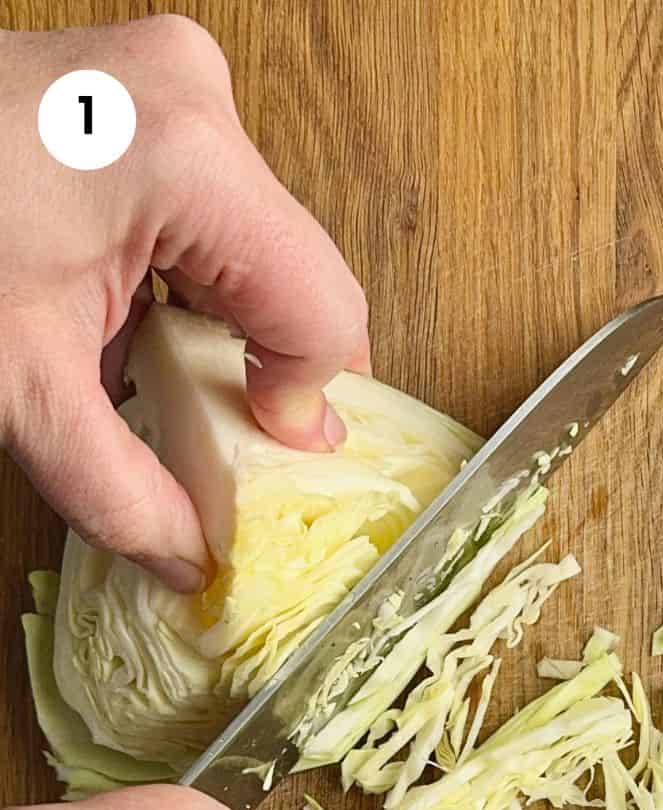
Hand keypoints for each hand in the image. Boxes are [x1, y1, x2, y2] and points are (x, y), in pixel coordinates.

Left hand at [0, 17, 369, 592]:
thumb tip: (191, 560)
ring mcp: (172, 88)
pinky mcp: (145, 96)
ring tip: (156, 378)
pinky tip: (134, 326)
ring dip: (224, 334)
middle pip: (296, 280)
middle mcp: (197, 103)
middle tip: (210, 437)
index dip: (302, 403)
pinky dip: (190, 287)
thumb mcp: (18, 383)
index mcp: (187, 160)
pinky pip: (213, 218)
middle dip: (261, 373)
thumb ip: (118, 490)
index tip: (253, 455)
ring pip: (261, 252)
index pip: (323, 311)